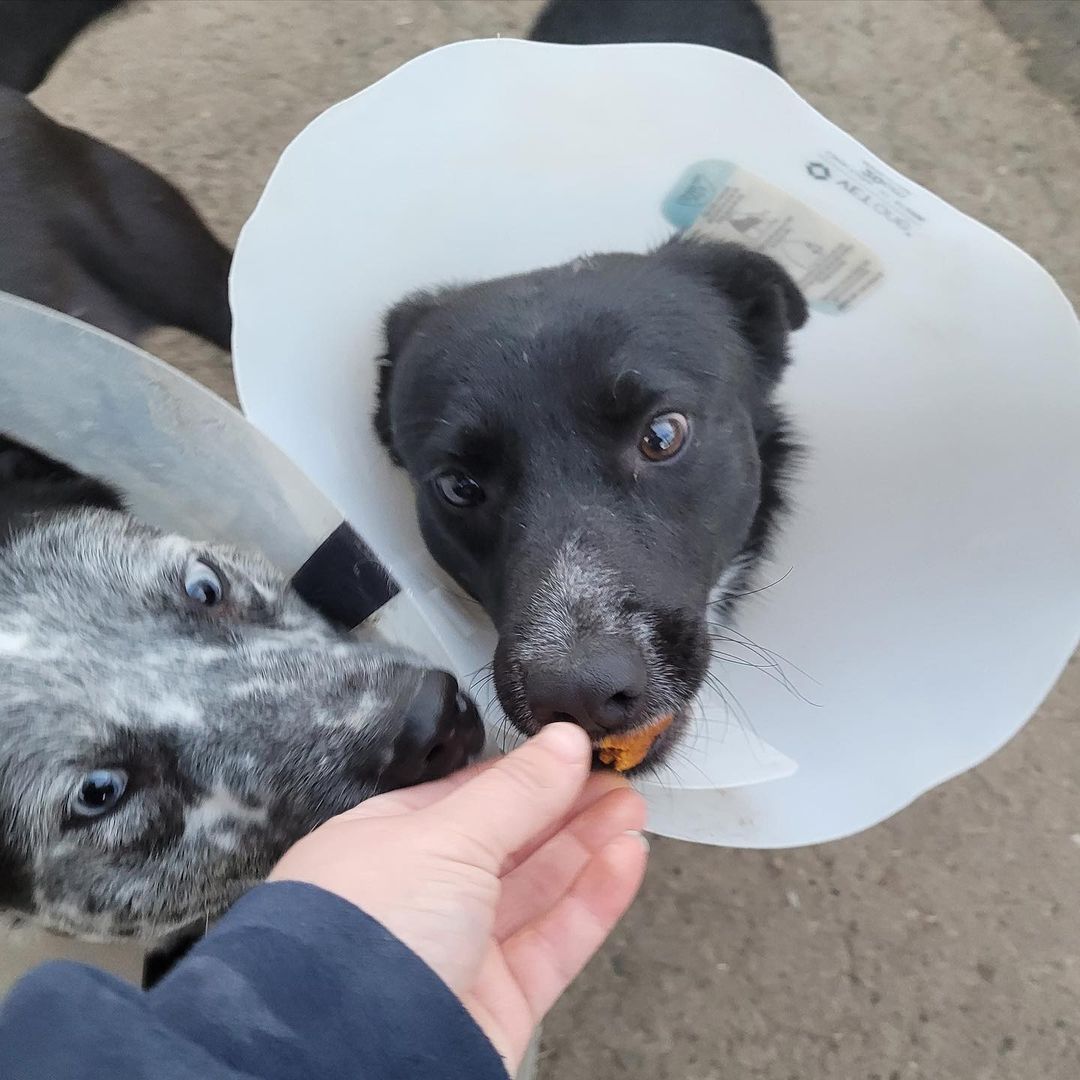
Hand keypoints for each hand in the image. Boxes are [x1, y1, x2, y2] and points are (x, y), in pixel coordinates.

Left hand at [269, 723, 647, 1072]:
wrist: (350, 1061)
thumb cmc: (363, 934)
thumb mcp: (444, 837)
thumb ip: (515, 791)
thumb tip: (564, 741)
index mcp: (386, 844)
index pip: (467, 797)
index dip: (525, 772)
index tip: (576, 749)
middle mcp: (420, 896)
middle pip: (508, 840)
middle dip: (565, 806)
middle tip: (617, 775)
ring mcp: (459, 951)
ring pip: (537, 890)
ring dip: (588, 846)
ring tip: (633, 808)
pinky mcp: (497, 1002)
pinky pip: (555, 941)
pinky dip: (594, 900)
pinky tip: (625, 859)